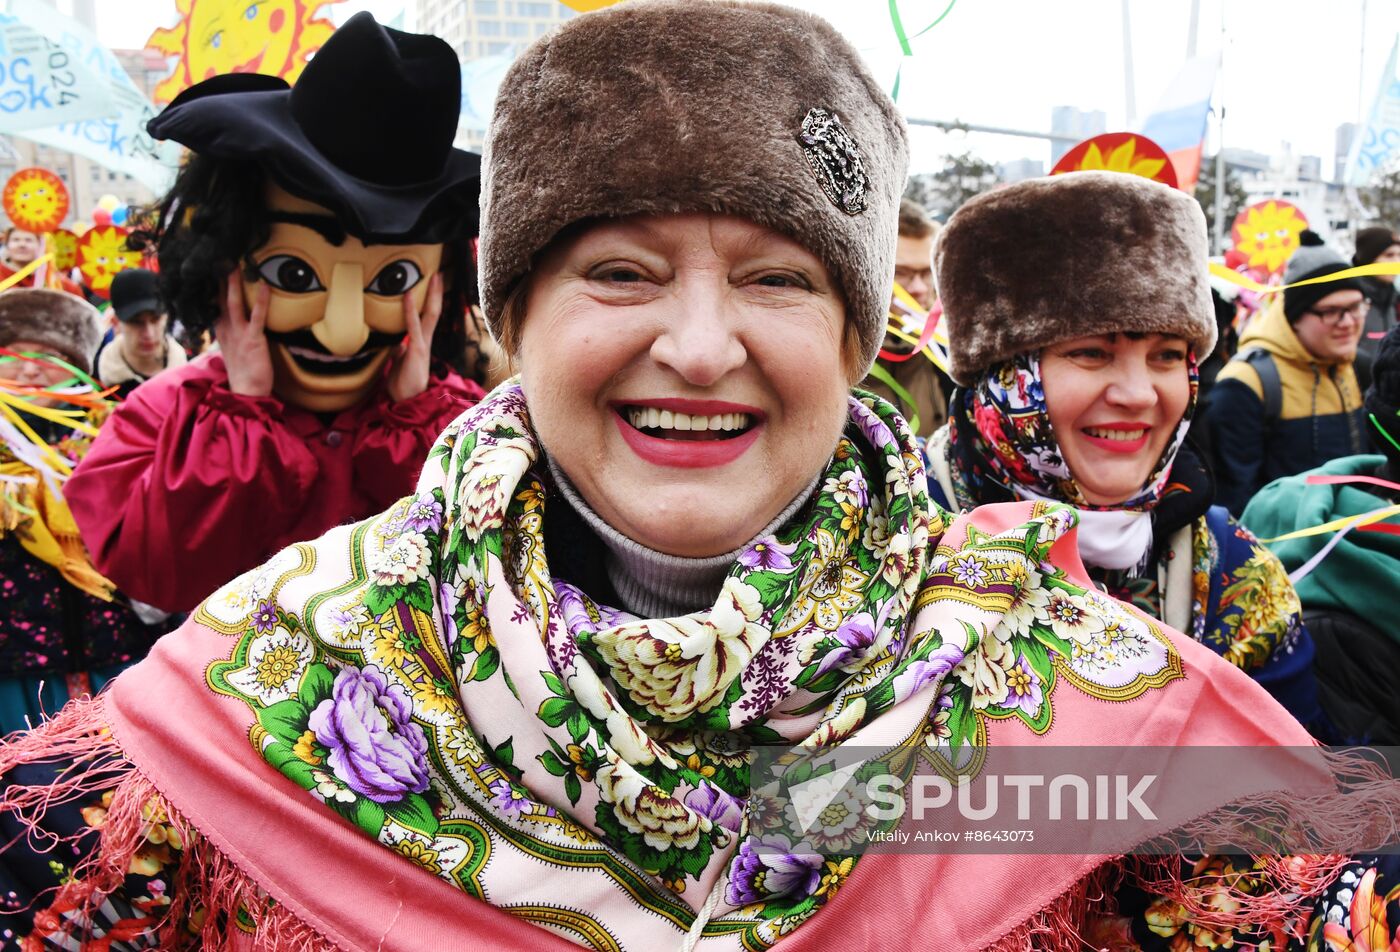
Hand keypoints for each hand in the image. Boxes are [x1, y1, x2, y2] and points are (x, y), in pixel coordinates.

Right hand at [214, 271, 273, 397]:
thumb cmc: (244, 370)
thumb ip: (231, 331)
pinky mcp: (253, 339)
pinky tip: (265, 287)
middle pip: (219, 298)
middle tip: (219, 257)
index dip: (213, 285)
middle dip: (219, 278)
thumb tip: (230, 318)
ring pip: (233, 303)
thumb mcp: (233, 346)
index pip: (214, 302)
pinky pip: (257, 316)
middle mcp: (226, 328)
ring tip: (235, 264)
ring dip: (234, 284)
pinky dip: (261, 301)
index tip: (213, 267)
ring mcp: (239, 333)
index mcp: (220, 329)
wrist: (247, 391)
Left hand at [387, 273, 442, 402]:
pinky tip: (408, 295)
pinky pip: (413, 325)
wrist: (406, 401)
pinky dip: (410, 309)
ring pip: (430, 315)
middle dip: (436, 293)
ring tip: (433, 276)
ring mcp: (422, 344)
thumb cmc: (402, 384)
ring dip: (432, 295)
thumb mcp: (400, 363)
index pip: (428, 317)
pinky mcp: (416, 349)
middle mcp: (425, 341)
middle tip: (438, 273)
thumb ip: (400, 351)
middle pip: (434, 312)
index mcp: (421, 343)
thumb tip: (398, 344)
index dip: (430, 301)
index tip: (431, 284)